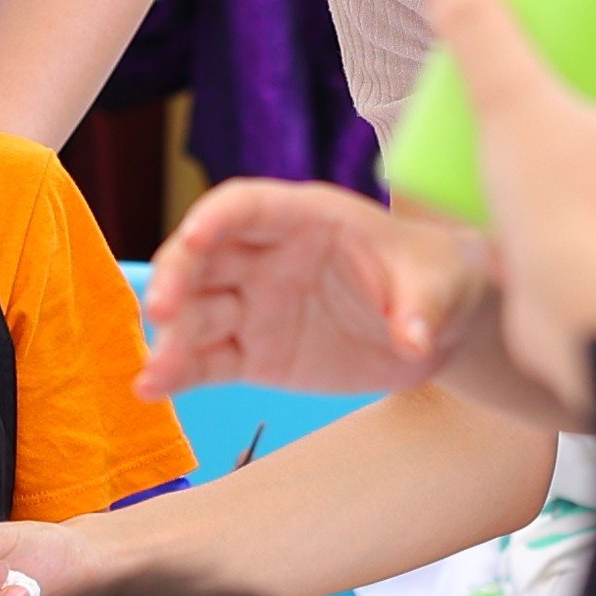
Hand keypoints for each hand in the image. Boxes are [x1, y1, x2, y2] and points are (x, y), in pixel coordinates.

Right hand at [136, 179, 487, 402]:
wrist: (439, 328)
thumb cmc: (438, 280)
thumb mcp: (443, 284)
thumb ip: (424, 306)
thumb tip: (414, 338)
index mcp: (307, 218)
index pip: (247, 206)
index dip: (216, 217)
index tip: (194, 236)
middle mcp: (267, 256)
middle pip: (204, 258)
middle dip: (177, 278)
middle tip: (164, 312)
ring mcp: (255, 306)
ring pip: (197, 313)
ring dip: (170, 338)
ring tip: (154, 373)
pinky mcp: (253, 354)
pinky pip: (207, 361)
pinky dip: (178, 374)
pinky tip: (152, 389)